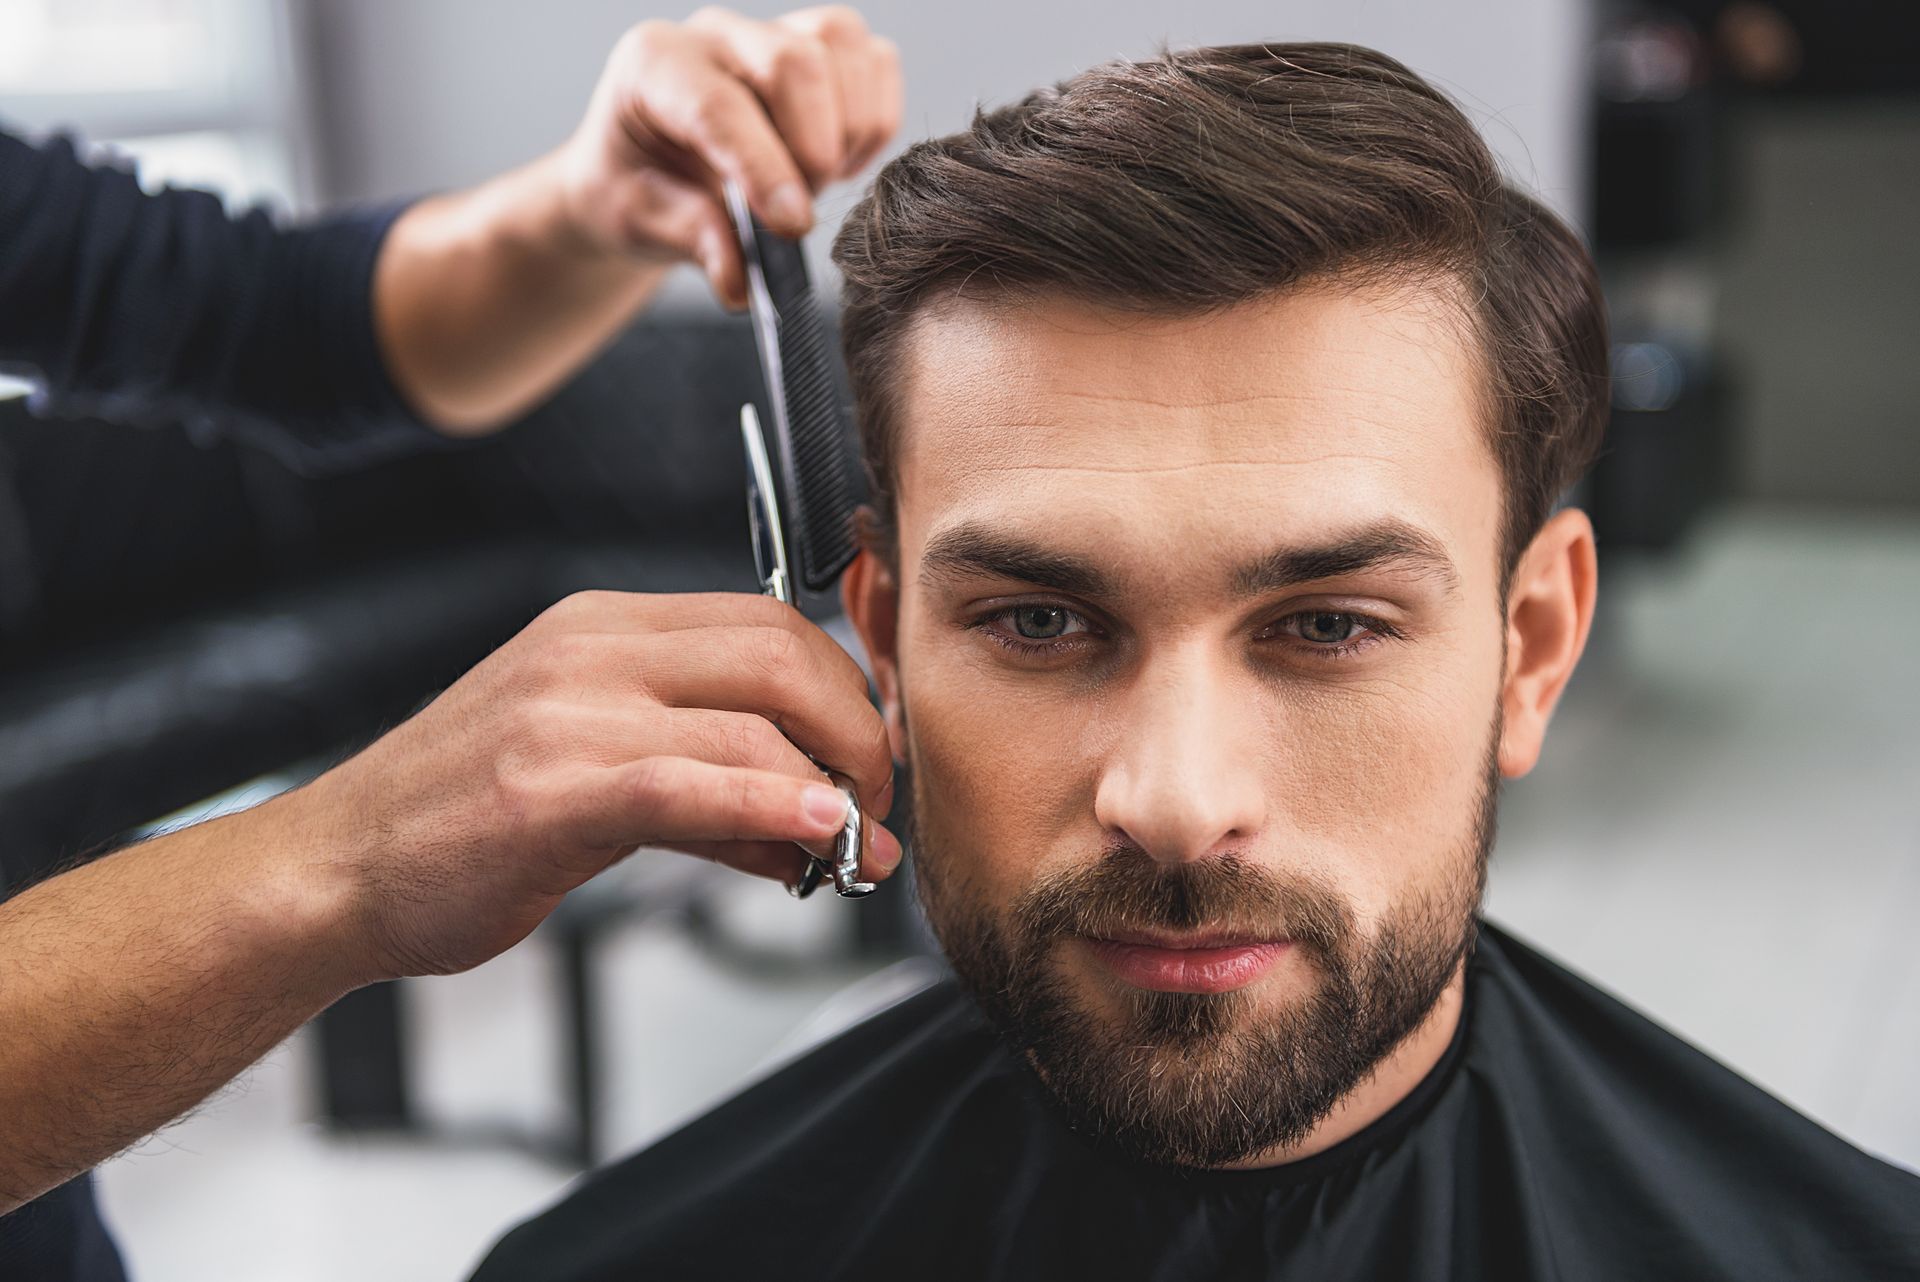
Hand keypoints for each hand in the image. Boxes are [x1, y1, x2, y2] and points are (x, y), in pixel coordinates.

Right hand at [291, 591, 901, 981]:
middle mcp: (590, 650)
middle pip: (782, 652)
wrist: (334, 871)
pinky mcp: (550, 788)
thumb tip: (813, 828)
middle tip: (877, 801)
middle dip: (859, 729)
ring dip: (833, 787)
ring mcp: (567, 712)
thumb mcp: (594, 782)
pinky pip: (691, 783)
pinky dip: (770, 806)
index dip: (847, 686)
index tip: (875, 751)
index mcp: (602, 629)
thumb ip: (708, 793)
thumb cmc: (460, 824)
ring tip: (855, 849)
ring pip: (753, 715)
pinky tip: (812, 836)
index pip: (768, 620)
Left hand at [555, 4, 902, 306]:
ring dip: (848, 132)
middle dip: (814, 149)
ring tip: (814, 183)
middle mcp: (716, 36)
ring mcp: (773, 32)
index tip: (793, 225)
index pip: (720, 106)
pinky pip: (874, 63)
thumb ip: (693, 240)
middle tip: (796, 212)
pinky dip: (874, 120)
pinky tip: (840, 161)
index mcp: (656, 67)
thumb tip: (740, 280)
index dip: (764, 168)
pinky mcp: (820, 45)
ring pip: (843, 49)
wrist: (650, 172)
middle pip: (795, 62)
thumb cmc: (639, 190)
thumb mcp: (642, 223)